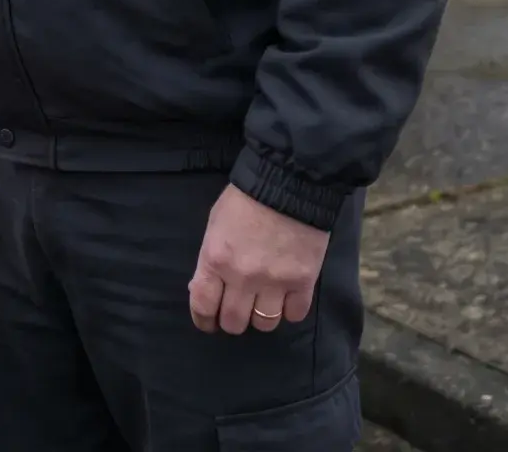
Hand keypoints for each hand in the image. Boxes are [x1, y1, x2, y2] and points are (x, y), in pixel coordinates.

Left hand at [188, 184, 328, 335]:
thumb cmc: (245, 200)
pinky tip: (287, 299)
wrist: (289, 183)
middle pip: (234, 322)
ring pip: (264, 324)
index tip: (208, 323)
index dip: (203, 320)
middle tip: (237, 313)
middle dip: (232, 321)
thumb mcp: (215, 225)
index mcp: (215, 259)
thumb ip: (210, 259)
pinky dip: (289, 311)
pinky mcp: (303, 281)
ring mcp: (275, 281)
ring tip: (263, 305)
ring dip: (261, 318)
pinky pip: (294, 315)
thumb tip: (206, 288)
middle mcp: (243, 276)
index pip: (203, 306)